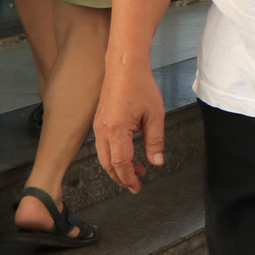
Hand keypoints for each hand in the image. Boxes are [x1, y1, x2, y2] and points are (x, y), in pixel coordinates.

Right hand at [94, 64, 166, 192]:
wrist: (124, 67)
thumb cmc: (140, 87)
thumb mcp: (155, 115)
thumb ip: (155, 141)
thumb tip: (156, 162)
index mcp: (116, 130)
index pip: (120, 164)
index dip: (129, 178)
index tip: (138, 187)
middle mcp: (102, 131)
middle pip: (108, 164)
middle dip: (122, 177)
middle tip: (137, 183)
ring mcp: (98, 126)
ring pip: (103, 156)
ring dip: (117, 167)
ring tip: (137, 169)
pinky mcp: (99, 122)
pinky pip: (102, 146)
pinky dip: (113, 156)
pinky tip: (128, 154)